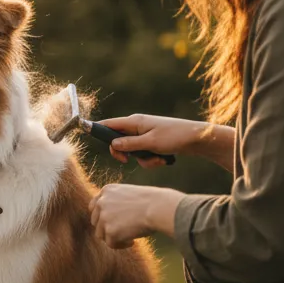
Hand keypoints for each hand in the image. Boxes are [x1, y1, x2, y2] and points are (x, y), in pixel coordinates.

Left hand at [90, 184, 184, 247]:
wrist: (158, 208)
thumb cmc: (152, 202)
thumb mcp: (131, 195)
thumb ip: (118, 203)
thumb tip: (112, 220)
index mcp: (107, 191)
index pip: (94, 206)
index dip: (101, 217)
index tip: (110, 223)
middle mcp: (102, 203)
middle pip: (96, 221)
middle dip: (106, 228)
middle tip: (121, 232)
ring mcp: (104, 217)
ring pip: (101, 234)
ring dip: (113, 238)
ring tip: (128, 238)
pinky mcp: (110, 231)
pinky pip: (111, 244)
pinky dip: (121, 244)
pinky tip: (132, 241)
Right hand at [99, 114, 234, 171]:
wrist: (198, 139)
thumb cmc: (174, 137)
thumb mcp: (150, 143)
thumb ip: (129, 145)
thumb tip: (113, 145)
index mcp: (134, 122)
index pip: (109, 124)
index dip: (98, 130)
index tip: (86, 132)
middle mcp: (137, 126)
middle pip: (118, 141)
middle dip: (124, 154)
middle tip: (128, 161)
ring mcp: (145, 134)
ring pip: (132, 151)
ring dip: (143, 159)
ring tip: (157, 159)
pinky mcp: (153, 142)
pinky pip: (143, 154)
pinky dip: (151, 159)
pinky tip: (163, 160)